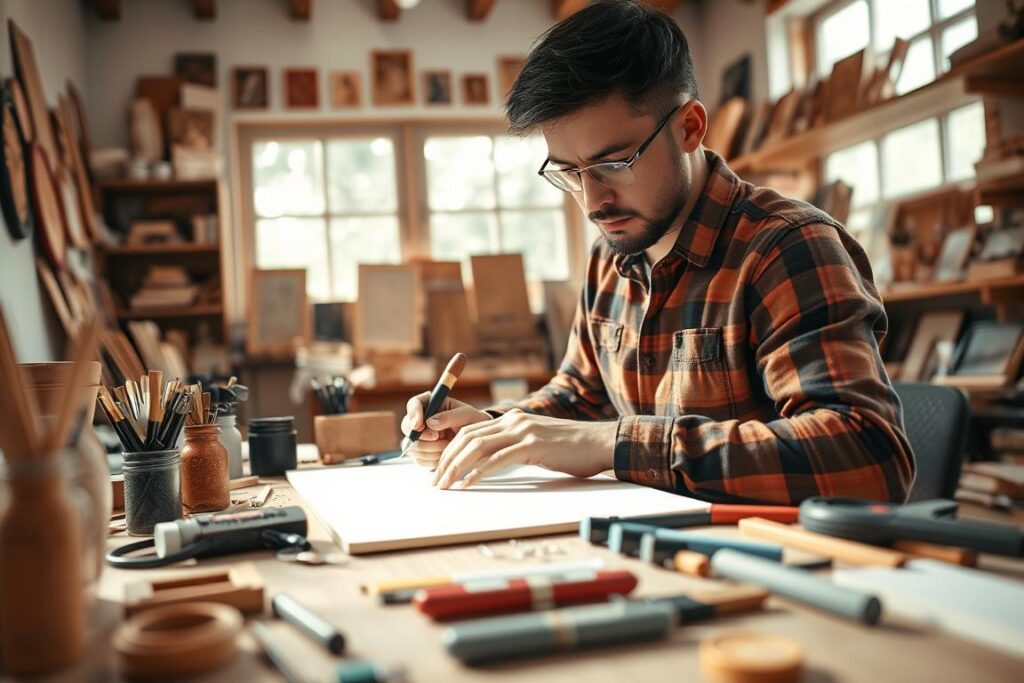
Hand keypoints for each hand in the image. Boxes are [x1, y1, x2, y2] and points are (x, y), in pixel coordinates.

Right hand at [400, 393, 490, 468]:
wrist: (477, 440)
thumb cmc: (473, 422)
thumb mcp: (466, 415)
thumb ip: (449, 417)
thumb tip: (430, 422)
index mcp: (431, 404)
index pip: (414, 404)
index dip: (413, 414)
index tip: (419, 424)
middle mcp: (422, 420)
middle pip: (406, 427)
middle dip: (421, 436)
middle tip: (437, 437)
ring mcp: (420, 437)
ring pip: (411, 446)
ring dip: (428, 449)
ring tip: (447, 446)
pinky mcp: (422, 453)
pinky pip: (418, 459)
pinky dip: (430, 460)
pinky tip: (443, 455)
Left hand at [432, 411, 616, 489]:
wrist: (600, 443)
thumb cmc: (573, 449)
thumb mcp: (539, 443)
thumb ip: (517, 447)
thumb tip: (494, 462)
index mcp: (513, 419)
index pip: (471, 430)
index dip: (450, 448)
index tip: (439, 467)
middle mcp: (514, 421)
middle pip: (468, 438)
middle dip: (447, 460)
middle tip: (436, 481)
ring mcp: (522, 431)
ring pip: (477, 447)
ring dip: (456, 467)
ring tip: (445, 485)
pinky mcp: (532, 445)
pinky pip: (497, 459)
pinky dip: (478, 473)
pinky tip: (468, 485)